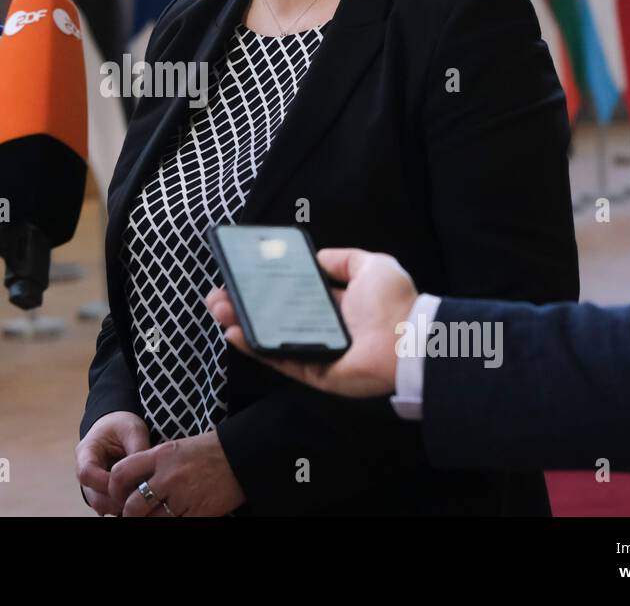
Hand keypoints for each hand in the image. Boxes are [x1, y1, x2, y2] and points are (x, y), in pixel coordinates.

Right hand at [75, 411, 148, 515]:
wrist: (120, 425)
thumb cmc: (123, 424)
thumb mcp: (133, 430)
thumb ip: (137, 450)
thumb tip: (145, 476)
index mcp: (86, 451)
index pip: (87, 473)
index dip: (105, 482)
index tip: (127, 482)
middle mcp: (85, 470)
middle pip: (92, 495)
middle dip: (114, 500)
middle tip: (137, 498)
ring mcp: (93, 483)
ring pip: (100, 504)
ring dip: (118, 505)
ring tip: (139, 501)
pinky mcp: (104, 490)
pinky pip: (109, 504)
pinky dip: (122, 506)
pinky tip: (137, 501)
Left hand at [109, 431, 244, 516]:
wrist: (240, 456)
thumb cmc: (205, 452)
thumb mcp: (174, 449)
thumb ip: (151, 465)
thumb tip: (131, 487)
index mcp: (160, 455)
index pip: (121, 473)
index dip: (113, 489)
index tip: (118, 496)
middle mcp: (168, 476)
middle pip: (133, 505)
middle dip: (129, 515)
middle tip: (133, 515)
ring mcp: (184, 496)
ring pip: (152, 520)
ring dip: (150, 520)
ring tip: (155, 516)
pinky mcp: (199, 513)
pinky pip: (174, 525)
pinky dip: (171, 523)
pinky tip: (175, 517)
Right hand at [206, 248, 416, 397]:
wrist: (410, 342)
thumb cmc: (395, 303)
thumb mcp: (373, 265)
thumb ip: (343, 259)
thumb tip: (317, 257)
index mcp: (335, 305)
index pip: (292, 295)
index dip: (266, 286)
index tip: (242, 275)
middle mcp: (322, 328)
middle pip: (273, 316)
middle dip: (243, 305)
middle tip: (218, 295)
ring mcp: (316, 352)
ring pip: (269, 338)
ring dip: (241, 324)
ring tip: (218, 309)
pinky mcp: (314, 372)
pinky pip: (279, 361)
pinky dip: (255, 349)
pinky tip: (234, 333)